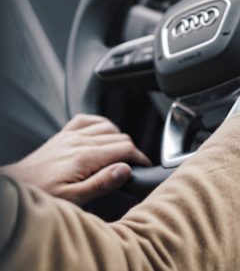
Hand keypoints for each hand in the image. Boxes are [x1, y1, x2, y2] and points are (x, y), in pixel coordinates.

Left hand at [0, 114, 150, 204]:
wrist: (15, 189)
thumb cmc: (42, 197)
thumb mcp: (73, 199)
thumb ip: (101, 183)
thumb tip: (125, 169)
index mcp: (85, 158)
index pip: (125, 149)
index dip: (140, 157)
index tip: (145, 166)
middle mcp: (79, 142)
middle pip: (120, 137)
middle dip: (132, 150)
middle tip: (133, 165)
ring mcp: (70, 135)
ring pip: (108, 126)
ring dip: (119, 138)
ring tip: (120, 154)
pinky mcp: (62, 135)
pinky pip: (88, 120)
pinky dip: (100, 125)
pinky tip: (102, 136)